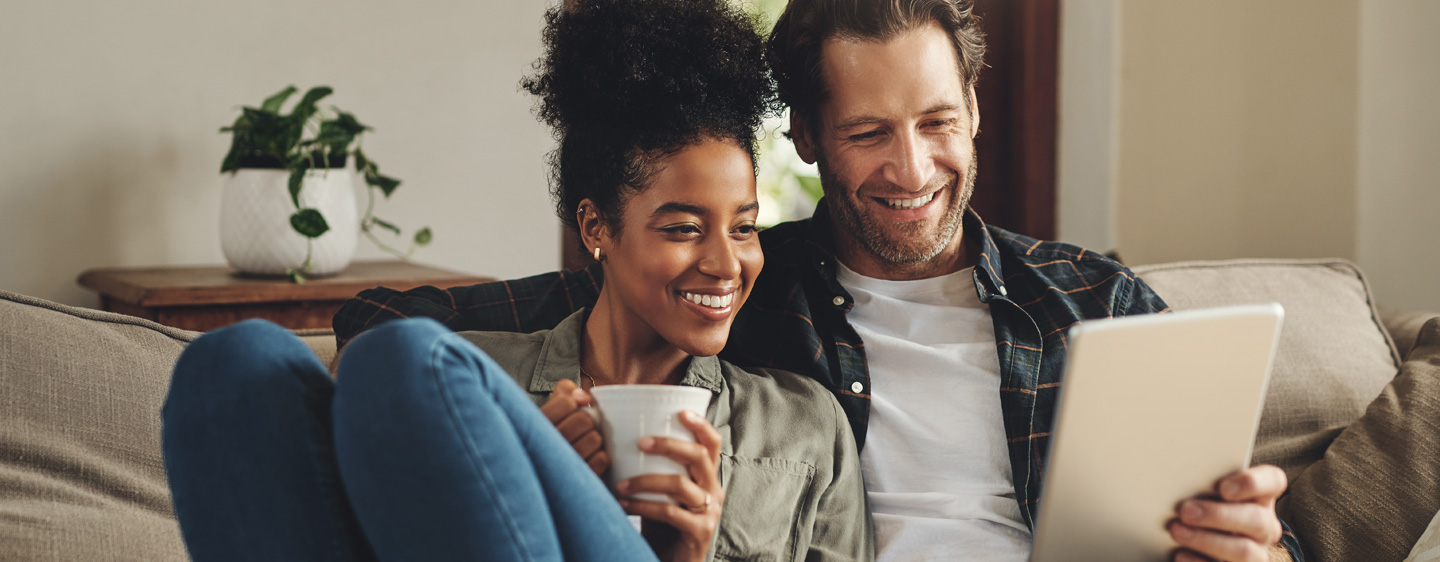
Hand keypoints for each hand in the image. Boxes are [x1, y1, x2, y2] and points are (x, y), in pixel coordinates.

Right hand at [539, 379, 608, 475]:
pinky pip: (601, 459)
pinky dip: (600, 456)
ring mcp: (561, 466)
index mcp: (536, 425)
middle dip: (587, 421)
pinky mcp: (577, 479)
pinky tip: (588, 457)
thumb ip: (564, 391)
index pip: (567, 403)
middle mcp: (544, 447)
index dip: (575, 404)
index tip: (572, 409)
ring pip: (594, 439)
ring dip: (594, 439)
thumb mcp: (551, 407)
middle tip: (580, 428)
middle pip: (584, 420)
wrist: (546, 473)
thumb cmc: (553, 433)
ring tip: (583, 443)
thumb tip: (585, 397)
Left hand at [615, 410, 723, 561]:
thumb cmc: (662, 525)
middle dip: (668, 444)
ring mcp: (709, 512)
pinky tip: (623, 506)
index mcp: (707, 477)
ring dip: (645, 481)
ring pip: (680, 485)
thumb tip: (618, 438)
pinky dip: (643, 507)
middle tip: (640, 442)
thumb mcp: (661, 492)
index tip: (680, 411)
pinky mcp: (700, 532)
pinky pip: (670, 512)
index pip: (712, 443)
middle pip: (698, 456)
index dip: (700, 424)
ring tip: (620, 484)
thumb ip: (653, 469)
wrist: (671, 561)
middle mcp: (714, 491)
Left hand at [1168, 464, 1291, 561]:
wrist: (1202, 534)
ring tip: (1176, 531)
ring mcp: (1257, 552)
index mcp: (1260, 495)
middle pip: (1256, 519)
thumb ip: (1203, 482)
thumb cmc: (1203, 503)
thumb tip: (1177, 474)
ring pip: (1244, 551)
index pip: (1273, 481)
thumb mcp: (1207, 490)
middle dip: (1218, 515)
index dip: (1252, 483)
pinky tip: (1179, 554)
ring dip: (1206, 541)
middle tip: (1185, 511)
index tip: (1223, 488)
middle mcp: (1264, 524)